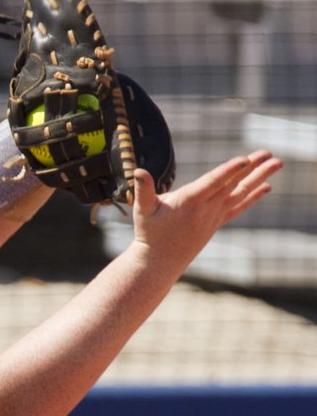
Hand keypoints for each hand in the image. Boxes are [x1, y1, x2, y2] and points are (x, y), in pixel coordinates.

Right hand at [131, 150, 282, 267]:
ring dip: (259, 178)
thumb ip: (143, 190)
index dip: (229, 171)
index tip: (245, 160)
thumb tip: (138, 172)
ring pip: (240, 194)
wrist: (158, 262)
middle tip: (270, 153)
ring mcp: (213, 217)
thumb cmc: (148, 234)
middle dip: (252, 168)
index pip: (212, 183)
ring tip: (277, 164)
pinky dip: (252, 196)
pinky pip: (238, 207)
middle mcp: (205, 209)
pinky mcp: (215, 223)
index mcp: (189, 202)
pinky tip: (266, 187)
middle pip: (232, 184)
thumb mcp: (142, 210)